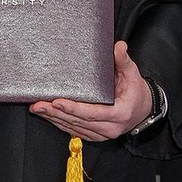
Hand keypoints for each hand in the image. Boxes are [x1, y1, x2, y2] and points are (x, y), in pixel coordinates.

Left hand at [29, 41, 152, 140]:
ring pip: (74, 127)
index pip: (93, 112)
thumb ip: (123, 60)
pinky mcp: (95, 135)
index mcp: (119, 113)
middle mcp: (109, 128)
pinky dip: (60, 123)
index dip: (74, 108)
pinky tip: (48, 116)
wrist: (143, 110)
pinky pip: (75, 131)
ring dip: (54, 119)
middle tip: (38, 104)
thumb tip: (118, 46)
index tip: (57, 101)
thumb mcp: (133, 74)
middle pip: (78, 121)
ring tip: (37, 109)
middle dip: (56, 113)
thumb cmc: (136, 91)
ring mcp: (102, 134)